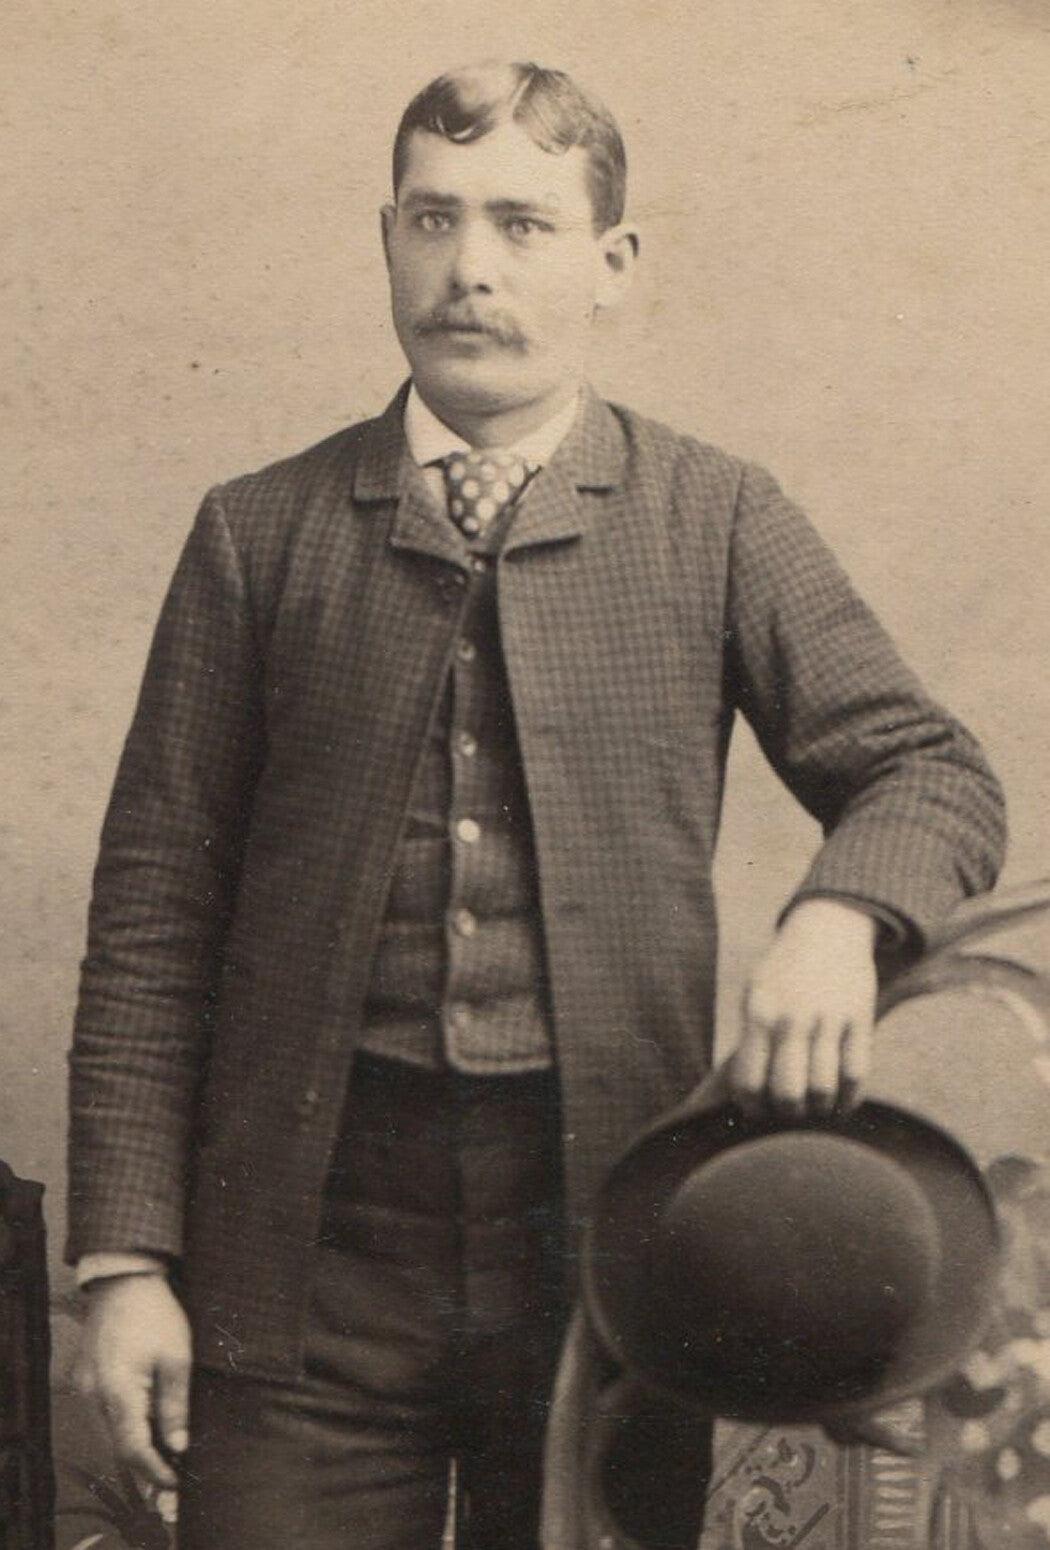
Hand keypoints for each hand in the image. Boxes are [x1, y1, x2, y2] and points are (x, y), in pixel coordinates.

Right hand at [73, 1273, 191, 1495]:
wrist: (124, 1281)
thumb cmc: (155, 1315)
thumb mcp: (177, 1358)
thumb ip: (175, 1406)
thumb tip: (177, 1446)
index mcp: (117, 1392)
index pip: (133, 1449)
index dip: (155, 1470)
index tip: (176, 1480)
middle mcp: (93, 1396)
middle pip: (116, 1447)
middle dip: (144, 1464)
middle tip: (173, 1469)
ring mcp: (84, 1388)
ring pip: (105, 1434)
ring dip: (131, 1446)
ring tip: (162, 1449)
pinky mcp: (83, 1380)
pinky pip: (99, 1416)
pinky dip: (120, 1427)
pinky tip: (142, 1423)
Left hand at [729, 897, 878, 1117]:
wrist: (827, 929)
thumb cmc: (783, 970)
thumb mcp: (756, 993)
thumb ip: (751, 1038)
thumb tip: (745, 1092)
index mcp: (759, 1012)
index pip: (749, 1080)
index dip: (753, 1107)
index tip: (758, 1112)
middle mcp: (792, 1017)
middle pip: (788, 1092)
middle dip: (787, 1113)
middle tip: (789, 1112)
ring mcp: (828, 1018)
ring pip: (823, 1089)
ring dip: (819, 1109)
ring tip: (815, 1108)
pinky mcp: (860, 1019)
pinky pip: (856, 1074)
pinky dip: (849, 1099)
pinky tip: (841, 1103)